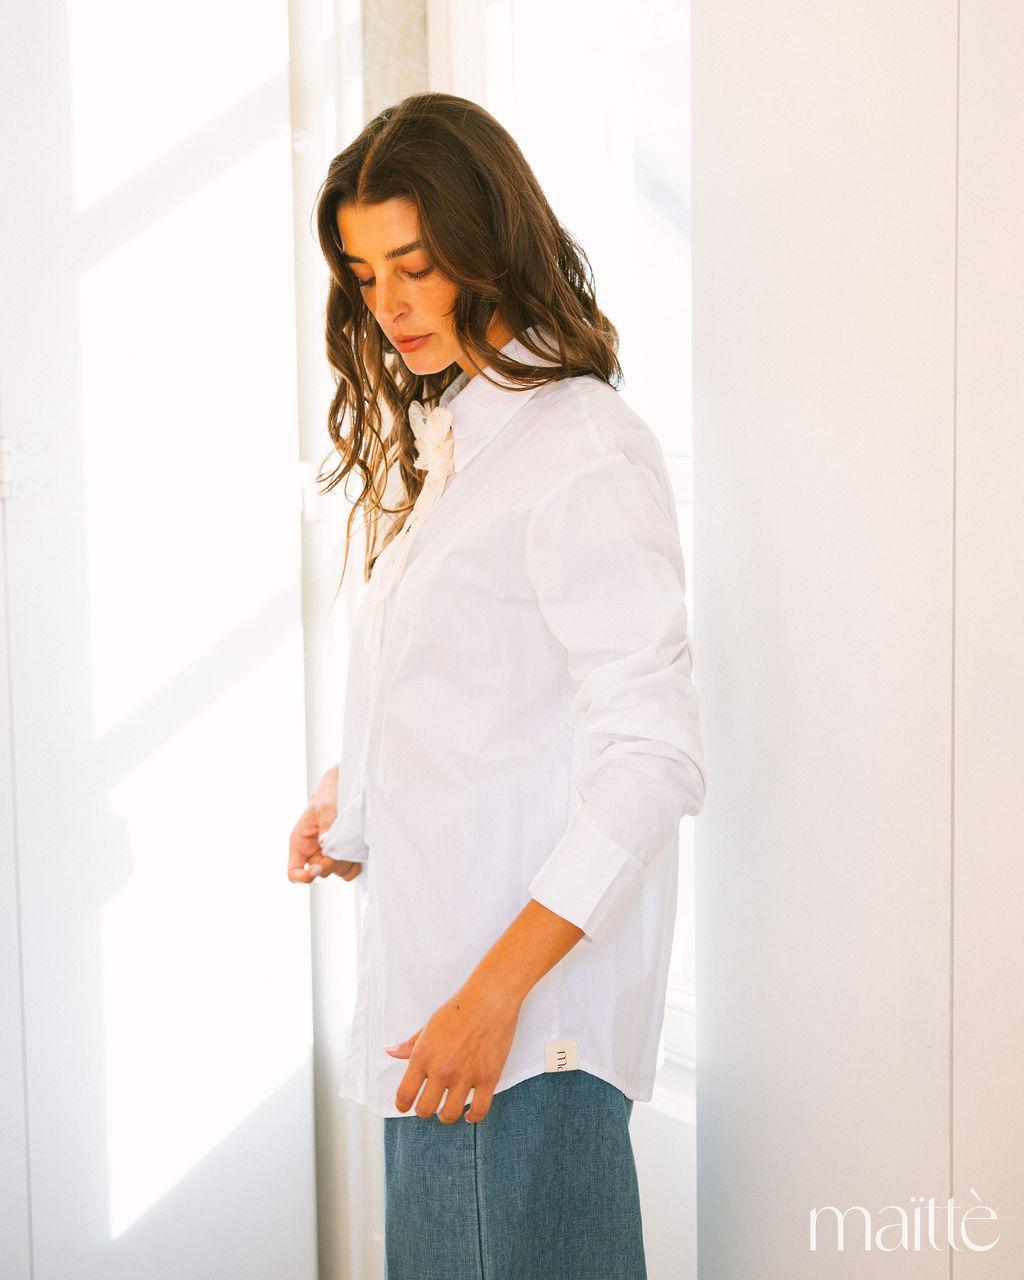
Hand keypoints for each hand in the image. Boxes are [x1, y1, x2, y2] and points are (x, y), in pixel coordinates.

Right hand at [287, 763, 364, 883]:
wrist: (343, 786)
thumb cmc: (327, 794)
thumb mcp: (324, 806)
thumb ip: (326, 824)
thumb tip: (325, 843)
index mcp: (300, 844)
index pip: (294, 872)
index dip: (304, 877)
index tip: (319, 867)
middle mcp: (313, 853)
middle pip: (322, 873)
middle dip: (333, 861)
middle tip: (342, 841)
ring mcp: (328, 856)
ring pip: (337, 872)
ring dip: (346, 861)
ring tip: (349, 840)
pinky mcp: (343, 854)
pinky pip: (349, 871)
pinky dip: (354, 864)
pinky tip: (356, 848)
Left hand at [386, 979, 521, 1123]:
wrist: (490, 998)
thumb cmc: (458, 1009)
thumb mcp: (429, 1025)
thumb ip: (410, 1044)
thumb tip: (390, 1051)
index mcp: (423, 1056)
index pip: (405, 1094)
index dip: (402, 1105)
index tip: (405, 1106)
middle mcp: (441, 1069)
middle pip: (425, 1109)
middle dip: (424, 1111)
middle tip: (428, 1106)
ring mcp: (465, 1075)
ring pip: (450, 1114)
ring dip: (446, 1116)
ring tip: (447, 1111)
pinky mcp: (488, 1077)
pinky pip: (479, 1110)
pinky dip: (473, 1117)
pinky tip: (470, 1114)